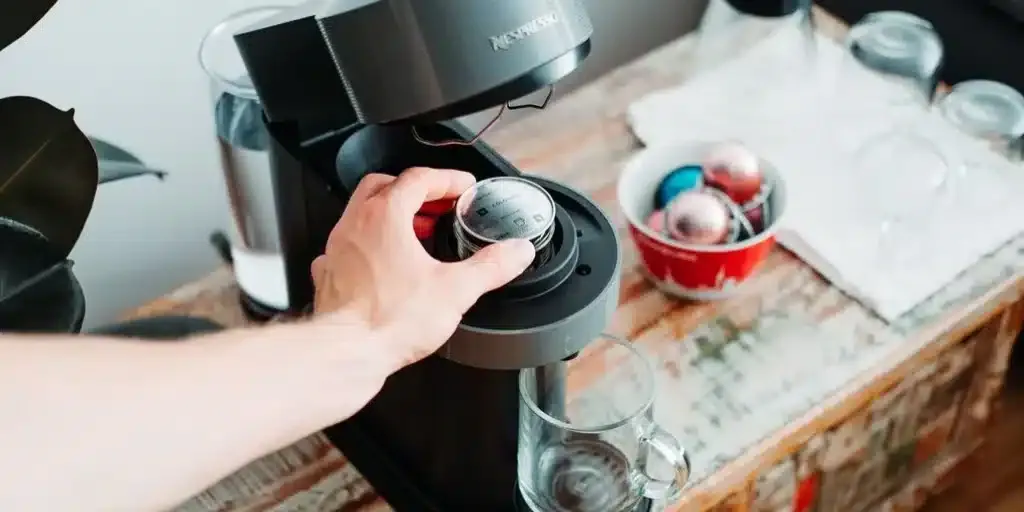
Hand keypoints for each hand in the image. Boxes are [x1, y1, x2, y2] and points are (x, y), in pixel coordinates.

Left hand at [311, 167, 535, 368]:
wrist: (345, 353)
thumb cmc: (388, 319)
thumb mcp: (456, 290)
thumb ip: (492, 266)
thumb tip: (517, 251)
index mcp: (385, 216)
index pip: (418, 178)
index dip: (446, 179)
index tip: (463, 187)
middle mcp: (355, 225)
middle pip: (383, 187)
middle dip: (414, 191)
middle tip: (438, 205)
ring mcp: (337, 250)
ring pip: (362, 215)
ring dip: (391, 216)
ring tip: (416, 234)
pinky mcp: (328, 276)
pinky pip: (348, 247)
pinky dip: (369, 246)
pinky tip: (384, 265)